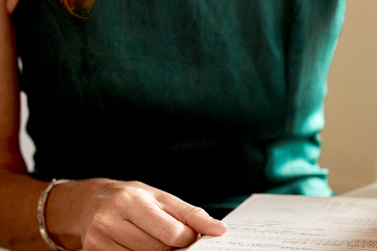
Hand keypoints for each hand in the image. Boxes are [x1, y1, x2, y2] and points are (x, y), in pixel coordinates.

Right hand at [67, 179, 226, 249]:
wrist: (91, 203)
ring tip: (154, 239)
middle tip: (173, 238)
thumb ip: (192, 214)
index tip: (189, 234)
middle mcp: (110, 220)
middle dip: (173, 247)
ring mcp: (98, 240)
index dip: (187, 238)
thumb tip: (219, 230)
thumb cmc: (133, 199)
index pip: (171, 233)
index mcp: (131, 201)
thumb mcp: (163, 198)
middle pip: (158, 249)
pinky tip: (140, 246)